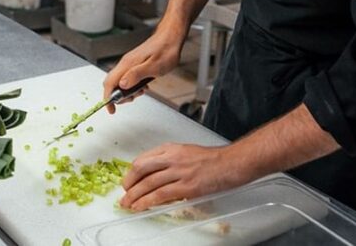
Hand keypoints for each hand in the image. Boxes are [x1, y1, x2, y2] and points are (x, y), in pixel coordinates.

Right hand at [103, 29, 183, 112]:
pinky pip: (126, 77)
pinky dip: (131, 86)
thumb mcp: (154, 67)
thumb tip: (122, 85)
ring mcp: (129, 63)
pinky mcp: (134, 64)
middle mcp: (125, 63)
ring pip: (119, 81)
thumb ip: (136, 75)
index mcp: (127, 65)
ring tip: (140, 93)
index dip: (108, 97)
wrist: (170, 38)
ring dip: (126, 91)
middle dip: (118, 96)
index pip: (109, 83)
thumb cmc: (165, 50)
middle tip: (131, 100)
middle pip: (111, 83)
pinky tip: (143, 86)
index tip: (111, 108)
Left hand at [120, 143, 245, 210]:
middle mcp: (171, 158)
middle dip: (129, 183)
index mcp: (170, 149)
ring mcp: (179, 172)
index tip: (129, 181)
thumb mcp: (185, 152)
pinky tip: (141, 206)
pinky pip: (161, 194)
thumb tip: (154, 174)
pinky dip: (148, 201)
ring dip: (135, 196)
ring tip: (127, 204)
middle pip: (141, 170)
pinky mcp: (187, 187)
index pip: (143, 159)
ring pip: (149, 184)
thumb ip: (169, 160)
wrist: (231, 163)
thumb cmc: (211, 159)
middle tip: (124, 194)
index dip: (132, 172)